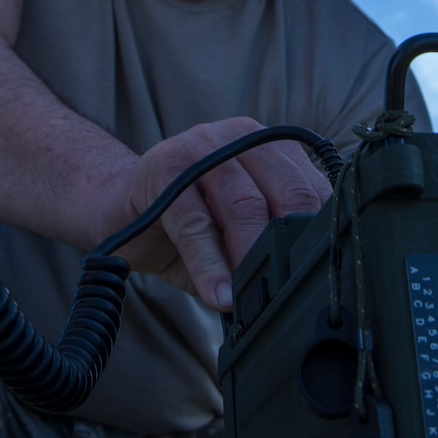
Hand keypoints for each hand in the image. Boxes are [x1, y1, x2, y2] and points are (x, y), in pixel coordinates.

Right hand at [102, 118, 331, 312]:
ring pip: (243, 204)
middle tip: (288, 292)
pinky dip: (209, 265)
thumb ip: (267, 248)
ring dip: (250, 258)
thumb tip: (300, 290)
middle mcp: (240, 138)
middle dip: (289, 248)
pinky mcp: (165, 168)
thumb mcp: (235, 236)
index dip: (318, 237)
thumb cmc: (187, 226)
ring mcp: (202, 146)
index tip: (318, 279)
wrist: (119, 210)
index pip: (312, 189)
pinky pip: (195, 222)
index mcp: (269, 147)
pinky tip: (218, 294)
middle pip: (285, 192)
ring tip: (252, 298)